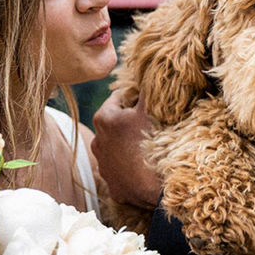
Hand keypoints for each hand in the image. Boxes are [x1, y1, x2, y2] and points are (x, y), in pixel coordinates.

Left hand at [92, 88, 161, 209]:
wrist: (157, 186)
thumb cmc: (153, 141)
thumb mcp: (151, 108)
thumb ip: (147, 87)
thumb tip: (149, 68)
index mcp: (104, 118)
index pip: (120, 98)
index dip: (136, 98)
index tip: (149, 103)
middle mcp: (97, 141)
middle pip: (117, 123)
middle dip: (131, 121)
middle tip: (151, 124)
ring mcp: (104, 165)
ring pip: (118, 147)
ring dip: (130, 144)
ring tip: (149, 146)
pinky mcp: (113, 185)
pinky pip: (122, 170)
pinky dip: (131, 167)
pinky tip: (146, 166)